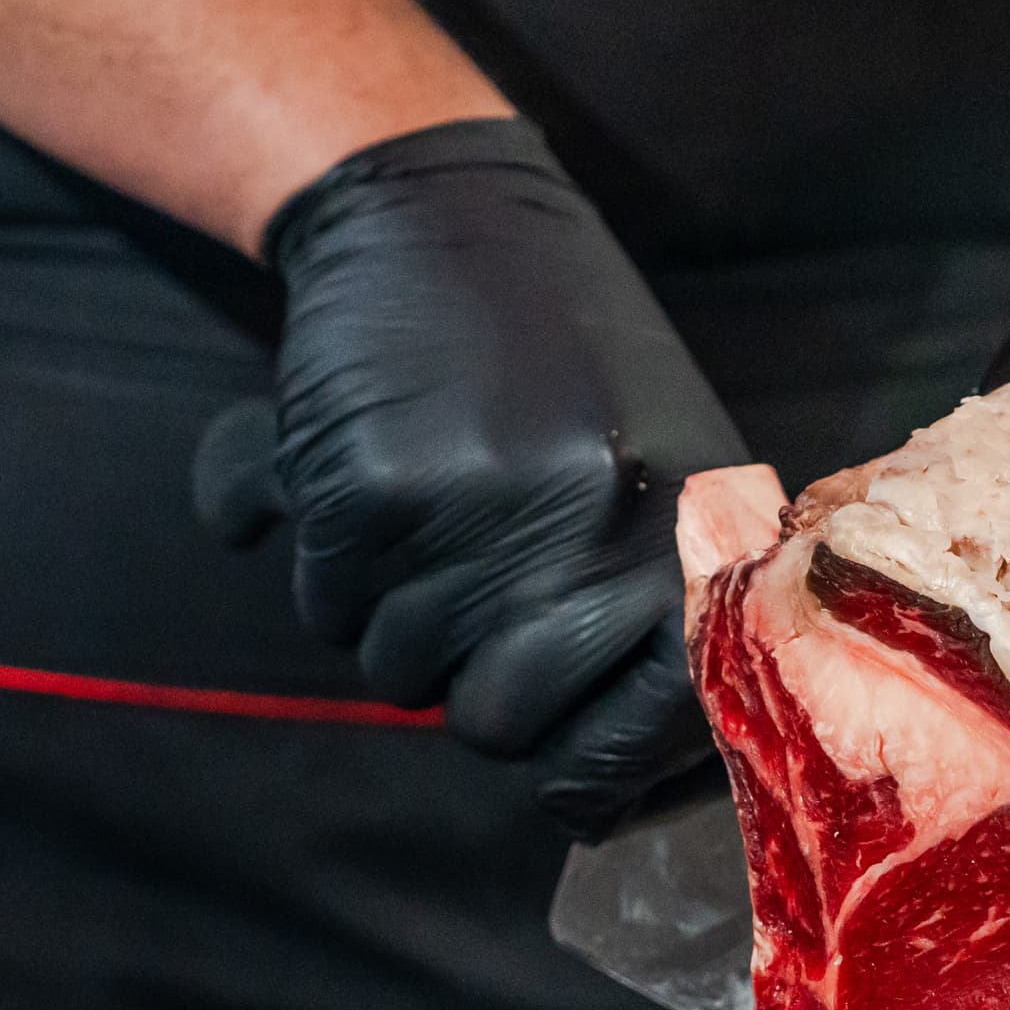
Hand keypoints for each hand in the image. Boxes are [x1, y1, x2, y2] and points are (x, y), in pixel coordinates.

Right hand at [195, 119, 747, 836]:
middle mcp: (596, 536)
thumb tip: (621, 800)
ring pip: (393, 670)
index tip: (557, 729)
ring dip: (390, 609)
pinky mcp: (370, 490)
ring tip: (429, 498)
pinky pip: (323, 599)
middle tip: (472, 581)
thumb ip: (659, 624)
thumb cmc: (565, 361)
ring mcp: (482, 515)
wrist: (439, 209)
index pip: (631, 747)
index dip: (580, 760)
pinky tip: (363, 469)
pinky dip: (325, 554)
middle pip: (492, 725)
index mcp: (686, 541)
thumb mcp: (663, 476)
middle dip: (464, 677)